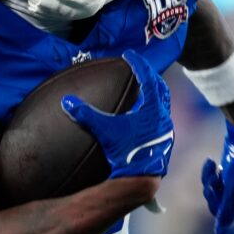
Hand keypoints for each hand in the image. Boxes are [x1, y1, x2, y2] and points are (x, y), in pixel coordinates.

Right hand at [61, 50, 173, 178]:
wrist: (142, 177)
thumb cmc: (126, 153)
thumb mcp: (105, 131)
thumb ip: (86, 115)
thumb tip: (67, 102)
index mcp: (151, 108)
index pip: (147, 77)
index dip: (138, 64)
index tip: (130, 55)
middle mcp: (162, 115)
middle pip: (160, 87)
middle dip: (150, 75)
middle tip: (140, 68)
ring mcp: (166, 129)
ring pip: (163, 103)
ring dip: (154, 93)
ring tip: (144, 89)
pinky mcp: (164, 140)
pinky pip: (161, 118)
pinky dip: (154, 110)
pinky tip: (144, 116)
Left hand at [202, 120, 233, 233]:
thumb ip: (226, 212)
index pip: (231, 215)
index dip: (219, 206)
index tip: (215, 191)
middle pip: (222, 204)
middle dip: (213, 192)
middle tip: (212, 179)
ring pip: (217, 192)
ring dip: (210, 181)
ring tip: (211, 167)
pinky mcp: (231, 171)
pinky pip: (216, 180)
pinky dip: (211, 173)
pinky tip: (210, 162)